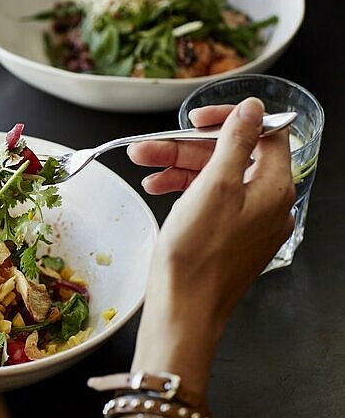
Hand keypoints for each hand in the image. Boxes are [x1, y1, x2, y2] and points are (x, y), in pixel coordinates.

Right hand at [131, 98, 295, 395]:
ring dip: (178, 168)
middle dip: (186, 148)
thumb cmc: (197, 254)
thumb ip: (236, 142)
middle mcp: (267, 204)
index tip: (196, 119)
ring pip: (215, 179)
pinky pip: (211, 202)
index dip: (227, 120)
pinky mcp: (229, 238)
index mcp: (273, 188)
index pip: (263, 135)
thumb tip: (254, 109)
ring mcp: (248, 223)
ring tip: (144, 168)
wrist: (183, 307)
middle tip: (150, 147)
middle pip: (230, 157)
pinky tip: (158, 188)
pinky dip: (185, 192)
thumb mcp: (214, 186)